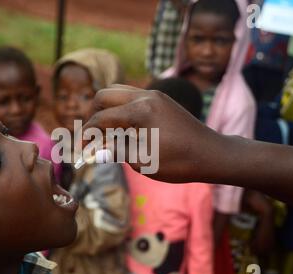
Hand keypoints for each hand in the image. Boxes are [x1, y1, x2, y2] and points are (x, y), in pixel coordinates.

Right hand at [81, 85, 224, 182]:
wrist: (212, 154)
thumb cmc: (180, 162)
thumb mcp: (144, 161)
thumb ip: (116, 151)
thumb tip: (94, 151)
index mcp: (140, 111)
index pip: (101, 119)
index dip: (86, 136)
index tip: (79, 151)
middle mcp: (145, 96)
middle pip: (104, 95)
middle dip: (92, 116)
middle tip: (91, 137)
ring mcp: (154, 95)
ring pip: (117, 91)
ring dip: (106, 110)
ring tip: (105, 133)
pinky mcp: (160, 99)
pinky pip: (131, 96)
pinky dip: (120, 109)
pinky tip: (123, 128)